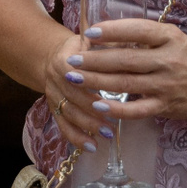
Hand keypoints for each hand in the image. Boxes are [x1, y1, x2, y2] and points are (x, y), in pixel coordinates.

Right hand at [44, 29, 114, 151]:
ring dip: (87, 126)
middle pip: (72, 98)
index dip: (92, 84)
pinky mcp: (53, 108)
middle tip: (114, 121)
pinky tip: (92, 147)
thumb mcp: (92, 40)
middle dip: (93, 111)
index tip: (112, 92)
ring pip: (68, 114)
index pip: (77, 74)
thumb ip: (108, 44)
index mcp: (63, 59)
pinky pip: (63, 126)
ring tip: (108, 134)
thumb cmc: (84, 47)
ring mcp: (52, 95)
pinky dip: (76, 138)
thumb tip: (134, 45)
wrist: (56, 55)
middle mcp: (54, 78)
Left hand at [64, 18, 186, 123]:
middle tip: (72, 59)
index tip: (89, 32)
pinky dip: (116, 109)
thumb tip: (106, 33)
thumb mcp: (172, 38)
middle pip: (124, 60)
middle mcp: (167, 60)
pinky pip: (136, 110)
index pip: (137, 31)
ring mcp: (166, 85)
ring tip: (75, 78)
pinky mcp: (166, 106)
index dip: (111, 31)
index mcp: (169, 38)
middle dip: (94, 60)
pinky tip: (97, 104)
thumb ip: (144, 36)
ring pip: (125, 84)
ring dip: (96, 81)